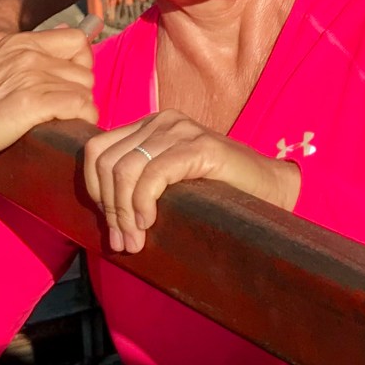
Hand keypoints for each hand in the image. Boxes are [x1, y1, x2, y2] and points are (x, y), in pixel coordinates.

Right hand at [0, 28, 96, 204]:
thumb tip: (63, 37)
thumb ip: (26, 52)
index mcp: (19, 43)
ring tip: (63, 122)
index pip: (77, 40)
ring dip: (81, 110)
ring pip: (85, 90)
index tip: (69, 85)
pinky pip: (80, 106)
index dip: (81, 64)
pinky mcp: (31, 103)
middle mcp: (26, 55)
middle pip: (85, 69)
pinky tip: (68, 128)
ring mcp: (29, 77)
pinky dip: (81, 119)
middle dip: (80, 92)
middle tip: (64, 111)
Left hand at [81, 110, 299, 253]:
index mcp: (148, 127)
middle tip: (123, 243)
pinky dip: (143, 203)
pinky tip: (150, 223)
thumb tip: (105, 219)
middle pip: (106, 162)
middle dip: (110, 208)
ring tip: (135, 241)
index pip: (96, 151)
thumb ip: (137, 187)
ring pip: (125, 169)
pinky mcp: (200, 146)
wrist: (270, 188)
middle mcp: (161, 121)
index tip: (112, 226)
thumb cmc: (218, 193)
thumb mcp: (168, 185)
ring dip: (124, 212)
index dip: (94, 191)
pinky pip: (153, 175)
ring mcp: (181, 130)